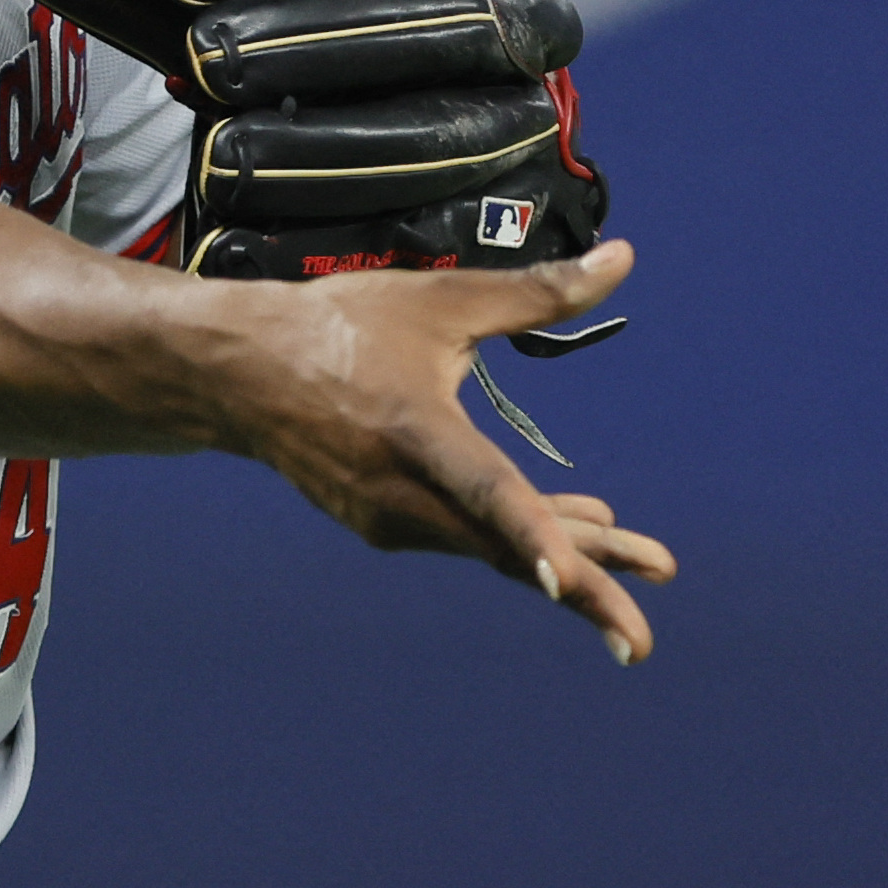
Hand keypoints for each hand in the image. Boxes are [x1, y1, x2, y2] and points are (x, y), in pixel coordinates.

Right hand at [214, 239, 675, 662]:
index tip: (570, 587)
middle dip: (587, 582)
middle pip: (504, 548)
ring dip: (568, 553)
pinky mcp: (381, 527)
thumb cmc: (346, 325)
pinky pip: (468, 537)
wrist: (242, 373)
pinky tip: (580, 527)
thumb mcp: (445, 299)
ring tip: (645, 557)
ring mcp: (386, 519)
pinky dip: (523, 537)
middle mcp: (399, 491)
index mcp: (416, 430)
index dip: (532, 538)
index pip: (485, 492)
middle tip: (644, 631)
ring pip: (492, 546)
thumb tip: (623, 256)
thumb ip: (539, 292)